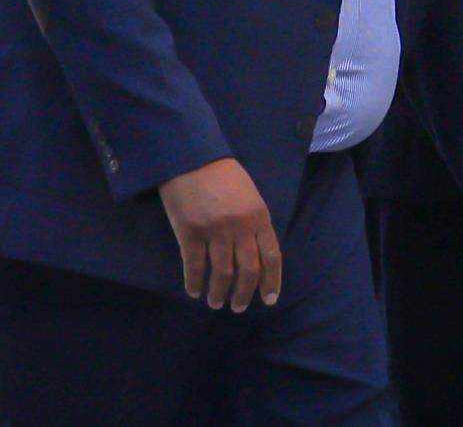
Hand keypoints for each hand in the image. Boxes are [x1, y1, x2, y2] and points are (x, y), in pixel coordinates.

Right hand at [158, 158, 281, 312]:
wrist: (191, 156)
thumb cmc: (222, 173)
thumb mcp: (249, 194)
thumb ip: (254, 222)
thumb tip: (256, 254)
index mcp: (259, 215)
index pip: (272, 256)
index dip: (271, 281)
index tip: (268, 299)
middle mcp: (240, 226)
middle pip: (248, 270)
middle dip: (244, 294)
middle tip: (238, 306)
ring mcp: (215, 230)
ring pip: (222, 273)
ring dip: (219, 293)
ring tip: (216, 302)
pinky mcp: (190, 232)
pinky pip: (194, 266)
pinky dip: (194, 282)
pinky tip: (194, 290)